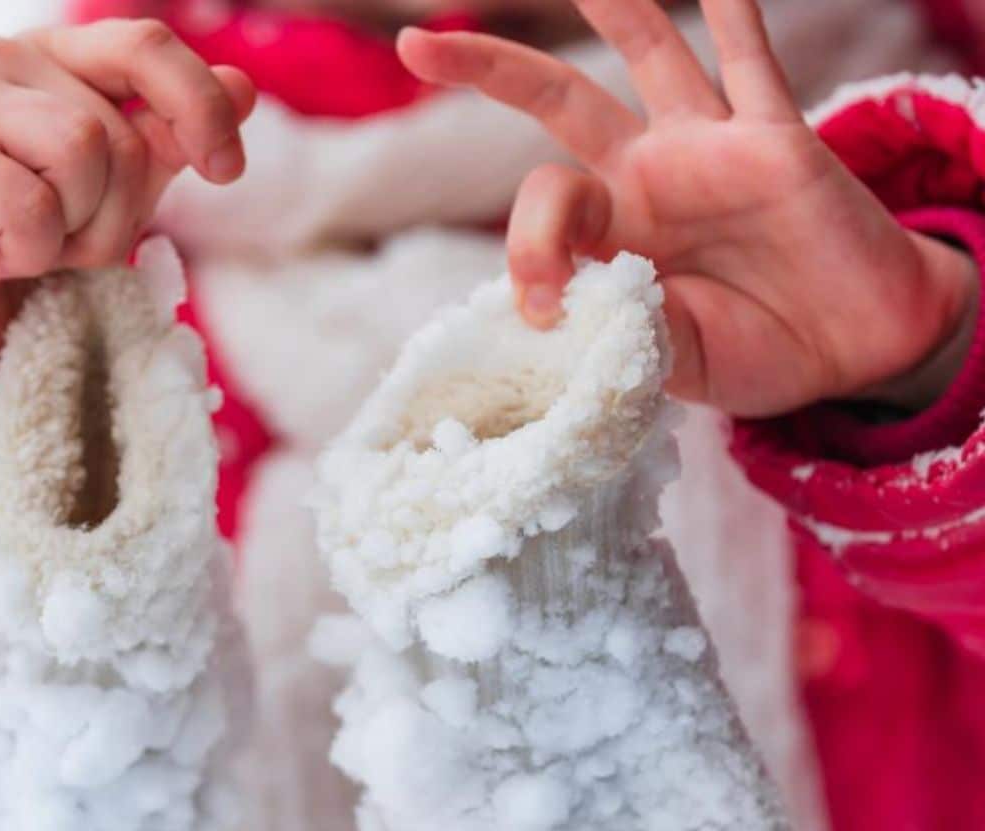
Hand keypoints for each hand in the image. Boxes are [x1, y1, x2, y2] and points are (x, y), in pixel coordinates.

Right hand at [0, 20, 254, 417]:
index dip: (200, 106)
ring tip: (31, 243)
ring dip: (74, 233)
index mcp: (59, 56)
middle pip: (120, 136)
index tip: (227, 170)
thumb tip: (240, 89)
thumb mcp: (120, 190)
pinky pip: (30, 205)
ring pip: (80, 154)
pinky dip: (31, 253)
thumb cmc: (35, 237)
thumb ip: (170, 138)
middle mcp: (4, 57)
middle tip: (66, 238)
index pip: (147, 46)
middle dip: (115, 215)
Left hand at [399, 0, 977, 415]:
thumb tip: (563, 312)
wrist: (848, 350)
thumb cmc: (751, 352)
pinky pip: (750, 59)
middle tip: (418, 42)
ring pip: (650, 50)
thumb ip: (621, 330)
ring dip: (611, 3)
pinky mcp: (776, 138)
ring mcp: (708, 148)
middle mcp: (647, 176)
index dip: (527, 246)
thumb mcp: (669, 360)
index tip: (540, 307)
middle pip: (560, 99)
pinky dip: (733, 10)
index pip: (544, 204)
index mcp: (611, 234)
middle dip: (491, 67)